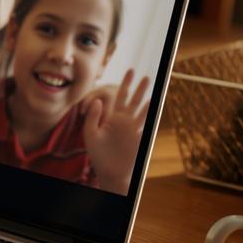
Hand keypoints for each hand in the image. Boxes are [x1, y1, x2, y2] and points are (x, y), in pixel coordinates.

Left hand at [82, 69, 151, 194]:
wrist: (108, 171)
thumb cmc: (98, 154)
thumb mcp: (90, 133)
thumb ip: (93, 117)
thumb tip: (98, 101)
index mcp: (113, 117)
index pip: (120, 96)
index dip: (125, 83)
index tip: (131, 70)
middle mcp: (125, 121)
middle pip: (133, 100)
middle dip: (139, 88)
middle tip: (145, 76)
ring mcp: (133, 129)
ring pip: (141, 110)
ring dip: (146, 99)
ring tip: (152, 88)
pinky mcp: (138, 138)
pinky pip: (145, 124)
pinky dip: (149, 115)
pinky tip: (152, 105)